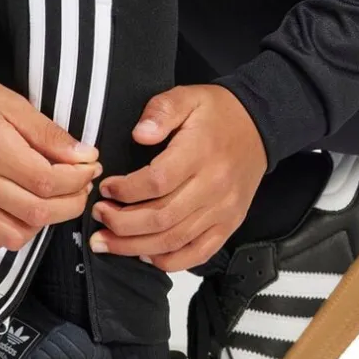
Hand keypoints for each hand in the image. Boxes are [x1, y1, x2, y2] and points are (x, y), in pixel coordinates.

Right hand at [0, 50, 99, 257]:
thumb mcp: (14, 104)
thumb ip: (50, 135)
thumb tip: (85, 157)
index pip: (50, 182)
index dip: (79, 178)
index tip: (89, 166)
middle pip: (39, 212)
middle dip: (71, 202)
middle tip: (79, 185)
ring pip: (14, 236)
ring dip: (40, 222)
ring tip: (46, 198)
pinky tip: (9, 215)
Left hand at [89, 85, 266, 271]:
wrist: (260, 127)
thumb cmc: (218, 114)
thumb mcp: (187, 97)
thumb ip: (160, 111)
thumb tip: (140, 134)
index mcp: (200, 153)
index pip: (157, 181)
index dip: (125, 190)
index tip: (106, 188)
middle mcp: (213, 186)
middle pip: (161, 217)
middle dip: (121, 223)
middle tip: (98, 216)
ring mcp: (223, 210)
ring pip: (174, 240)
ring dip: (135, 247)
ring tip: (107, 241)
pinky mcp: (228, 225)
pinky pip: (197, 253)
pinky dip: (168, 261)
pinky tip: (143, 255)